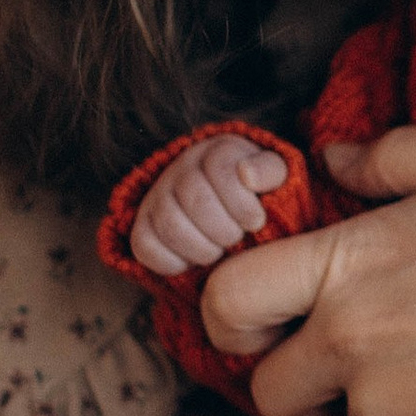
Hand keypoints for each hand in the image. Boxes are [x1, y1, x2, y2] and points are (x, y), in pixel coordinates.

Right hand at [125, 133, 287, 278]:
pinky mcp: (142, 226)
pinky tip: (192, 262)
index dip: (241, 203)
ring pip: (170, 224)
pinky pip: (144, 246)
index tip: (256, 222)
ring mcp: (157, 197)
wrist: (227, 216)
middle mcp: (181, 169)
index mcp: (215, 152)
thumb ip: (270, 170)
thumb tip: (247, 173)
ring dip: (202, 248)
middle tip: (237, 239)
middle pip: (196, 199)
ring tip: (218, 251)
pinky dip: (171, 262)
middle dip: (224, 229)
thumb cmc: (256, 197)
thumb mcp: (273, 178)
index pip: (221, 169)